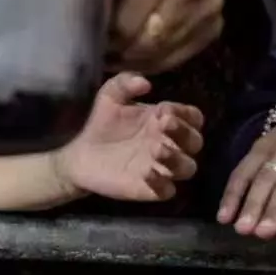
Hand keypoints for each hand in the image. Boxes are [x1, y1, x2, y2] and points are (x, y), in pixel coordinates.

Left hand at [52, 72, 203, 201]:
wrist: (80, 155)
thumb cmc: (102, 125)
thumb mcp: (110, 97)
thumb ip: (124, 83)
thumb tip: (145, 83)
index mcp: (167, 122)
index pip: (193, 117)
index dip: (186, 113)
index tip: (165, 110)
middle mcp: (170, 144)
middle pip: (195, 141)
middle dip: (184, 132)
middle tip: (165, 124)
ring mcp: (162, 168)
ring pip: (187, 168)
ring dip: (177, 158)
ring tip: (156, 149)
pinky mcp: (151, 189)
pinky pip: (167, 191)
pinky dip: (162, 183)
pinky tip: (146, 173)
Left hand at [87, 0, 223, 73]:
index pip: (128, 19)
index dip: (105, 31)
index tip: (88, 29)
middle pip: (146, 40)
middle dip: (117, 47)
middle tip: (97, 42)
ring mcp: (209, 4)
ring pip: (159, 53)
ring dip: (131, 57)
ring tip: (111, 46)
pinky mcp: (214, 23)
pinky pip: (176, 57)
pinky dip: (150, 59)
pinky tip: (132, 48)